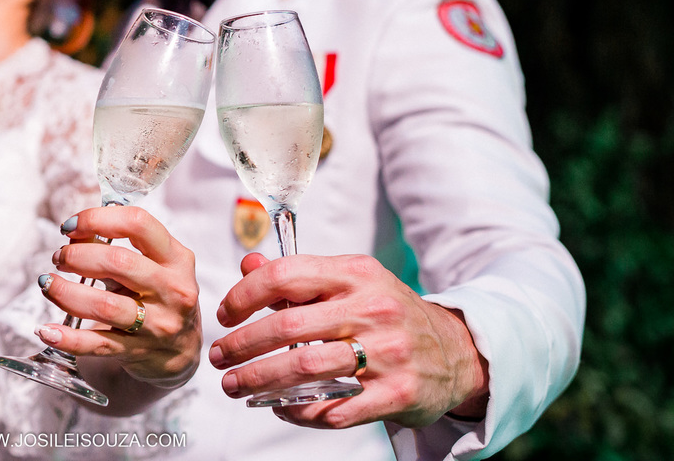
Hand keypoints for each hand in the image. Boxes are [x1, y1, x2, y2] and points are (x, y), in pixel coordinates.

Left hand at [35, 206, 201, 394]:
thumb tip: (74, 234)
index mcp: (177, 259)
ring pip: (104, 305)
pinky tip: (47, 331)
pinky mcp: (136, 352)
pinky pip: (97, 344)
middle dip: (78, 255)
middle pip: (119, 263)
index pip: (138, 224)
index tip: (70, 225)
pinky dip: (68, 338)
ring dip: (66, 292)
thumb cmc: (160, 295)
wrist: (181, 350)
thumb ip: (119, 247)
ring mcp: (156, 325)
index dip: (97, 219)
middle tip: (59, 257)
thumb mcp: (154, 265)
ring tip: (47, 284)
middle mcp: (172, 290)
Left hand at [210, 253, 488, 428]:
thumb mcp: (350, 280)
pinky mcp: (397, 393)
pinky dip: (299, 411)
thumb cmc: (388, 312)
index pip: (285, 276)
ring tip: (235, 386)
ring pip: (304, 370)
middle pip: (287, 328)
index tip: (225, 314)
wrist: (456, 350)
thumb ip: (298, 275)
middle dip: (242, 346)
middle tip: (219, 358)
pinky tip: (280, 407)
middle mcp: (371, 309)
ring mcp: (387, 353)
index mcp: (355, 274)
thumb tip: (248, 264)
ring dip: (259, 381)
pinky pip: (335, 409)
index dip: (244, 296)